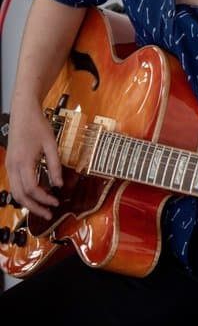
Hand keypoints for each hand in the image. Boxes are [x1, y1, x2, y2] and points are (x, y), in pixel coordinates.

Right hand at [6, 97, 61, 218]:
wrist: (23, 111)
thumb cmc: (38, 125)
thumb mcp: (51, 144)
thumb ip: (55, 165)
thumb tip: (59, 184)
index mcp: (23, 161)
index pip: (32, 188)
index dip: (44, 198)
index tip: (56, 202)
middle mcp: (13, 166)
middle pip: (21, 195)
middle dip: (35, 207)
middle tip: (49, 214)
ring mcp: (9, 165)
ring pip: (15, 191)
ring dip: (29, 202)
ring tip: (43, 208)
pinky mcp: (10, 164)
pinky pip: (14, 184)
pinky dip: (24, 193)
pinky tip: (36, 195)